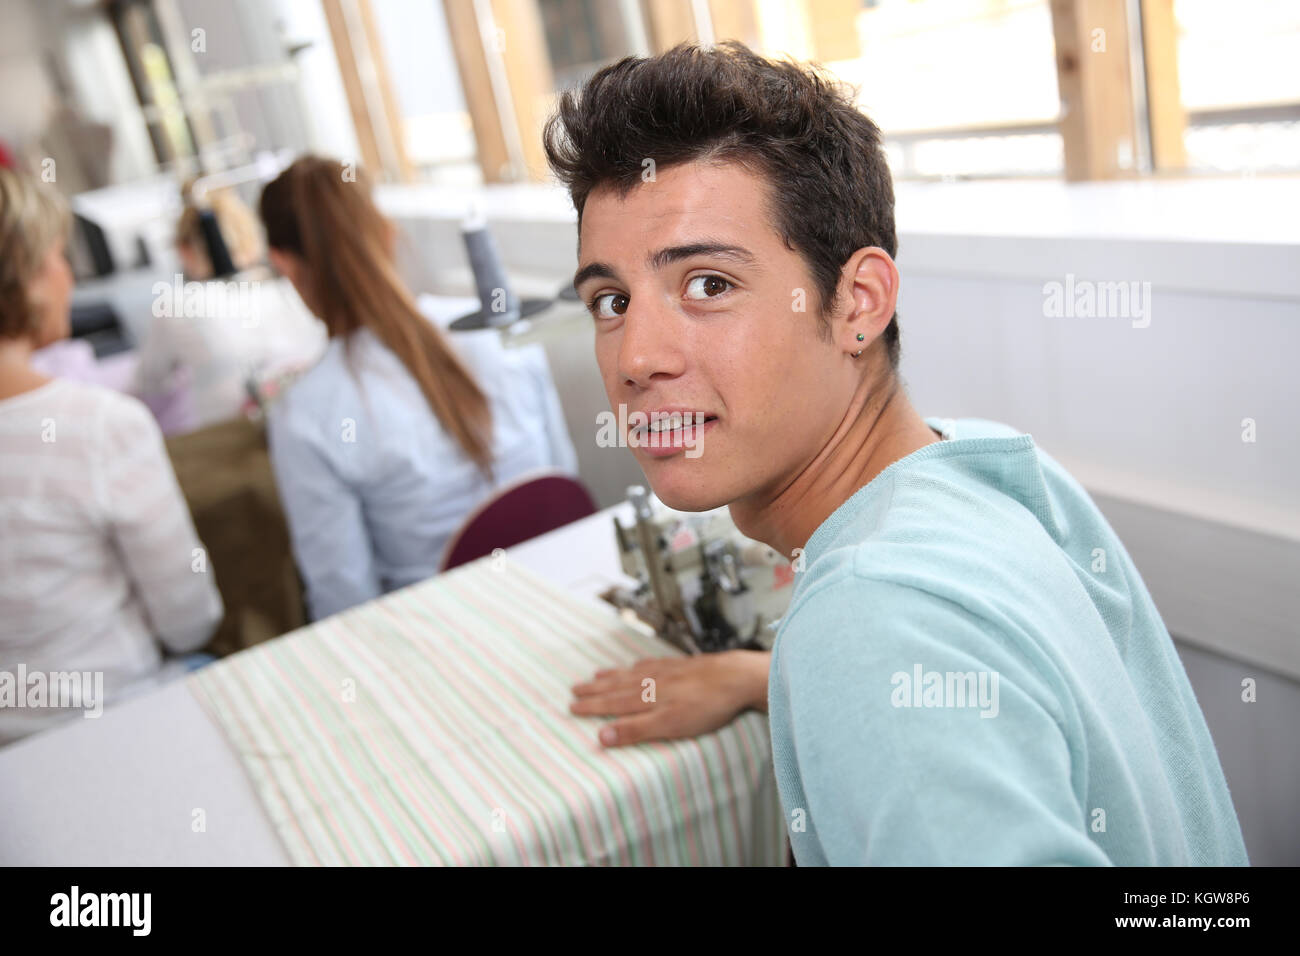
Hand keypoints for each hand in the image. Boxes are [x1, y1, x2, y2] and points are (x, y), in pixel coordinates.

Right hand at [569, 650, 770, 747]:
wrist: (737, 677)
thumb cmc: (706, 706)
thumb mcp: (670, 725)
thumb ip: (635, 730)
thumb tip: (601, 736)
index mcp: (647, 698)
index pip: (612, 703)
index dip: (591, 706)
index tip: (571, 706)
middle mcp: (653, 681)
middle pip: (618, 686)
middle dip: (595, 689)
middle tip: (574, 688)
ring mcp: (668, 672)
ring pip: (632, 674)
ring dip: (612, 676)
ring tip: (597, 675)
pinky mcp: (683, 666)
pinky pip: (651, 664)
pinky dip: (637, 666)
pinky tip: (636, 665)